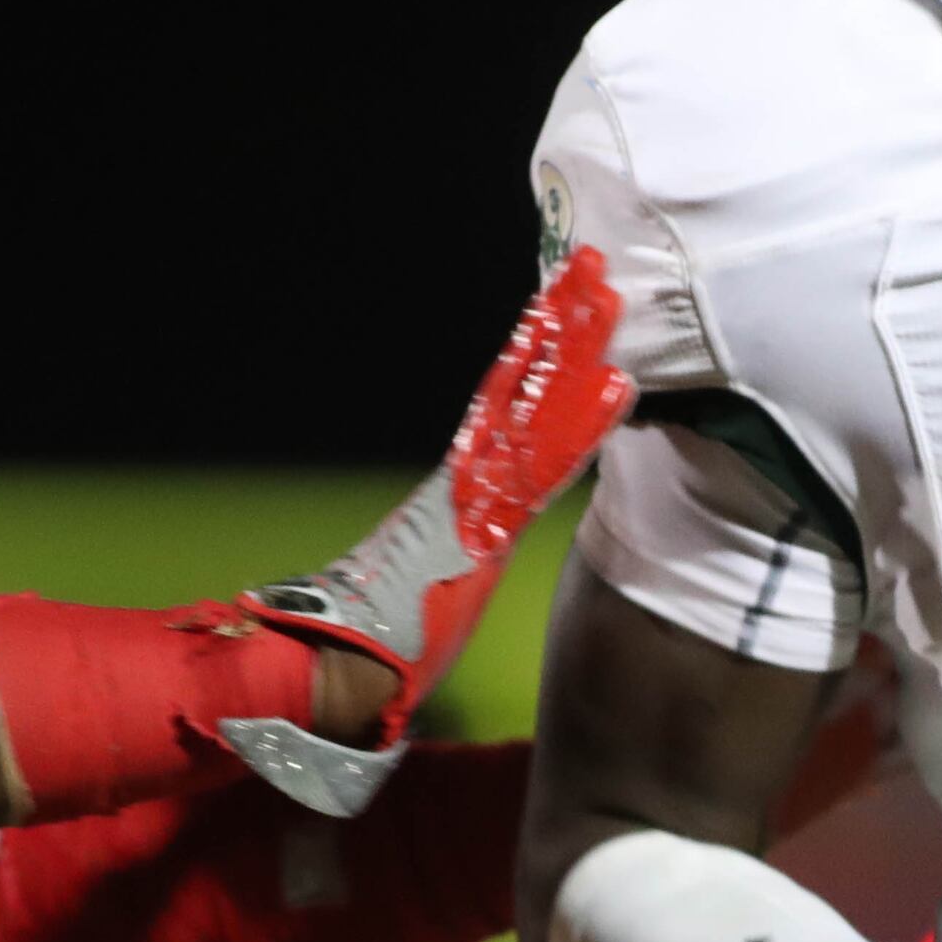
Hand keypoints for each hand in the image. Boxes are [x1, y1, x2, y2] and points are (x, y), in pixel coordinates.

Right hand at [226, 248, 630, 812]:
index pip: (500, 419)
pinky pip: (544, 468)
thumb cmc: (353, 662)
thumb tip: (424, 616)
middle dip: (557, 330)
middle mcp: (462, 488)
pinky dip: (582, 427)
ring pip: (532, 411)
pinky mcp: (484, 527)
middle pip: (519, 393)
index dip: (530, 364)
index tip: (560, 311)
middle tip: (593, 266)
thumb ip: (427, 596)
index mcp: (450, 506)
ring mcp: (471, 500)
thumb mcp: (407, 618)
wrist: (321, 675)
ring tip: (608, 293)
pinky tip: (621, 386)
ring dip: (573, 351)